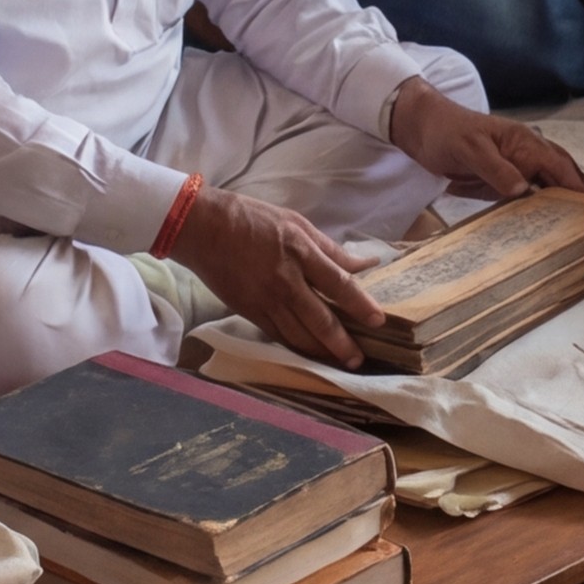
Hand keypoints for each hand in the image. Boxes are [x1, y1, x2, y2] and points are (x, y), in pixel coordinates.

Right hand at [166, 185, 378, 367]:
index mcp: (301, 252)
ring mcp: (266, 299)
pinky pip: (277, 335)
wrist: (204, 228)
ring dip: (320, 352)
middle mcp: (286, 280)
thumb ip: (330, 249)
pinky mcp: (249, 311)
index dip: (360, 305)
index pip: (339, 284)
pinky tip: (308, 354)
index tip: (379, 321)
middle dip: (342, 343)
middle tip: (358, 360)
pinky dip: (294, 346)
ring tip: (338, 363)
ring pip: (298, 334)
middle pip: (320, 319)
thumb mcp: (296, 223)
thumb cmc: (253, 219)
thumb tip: (364, 263)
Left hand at [387, 82, 583, 204]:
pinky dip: (546, 207)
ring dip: (570, 203)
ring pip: (552, 185)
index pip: (560, 167)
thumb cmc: (446, 133)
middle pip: (564, 177)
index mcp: (525, 143)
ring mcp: (518, 167)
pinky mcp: (506, 179)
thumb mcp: (470, 149)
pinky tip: (552, 225)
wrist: (421, 129)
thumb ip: (496, 169)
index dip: (582, 187)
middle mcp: (528, 154)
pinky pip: (532, 194)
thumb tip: (524, 190)